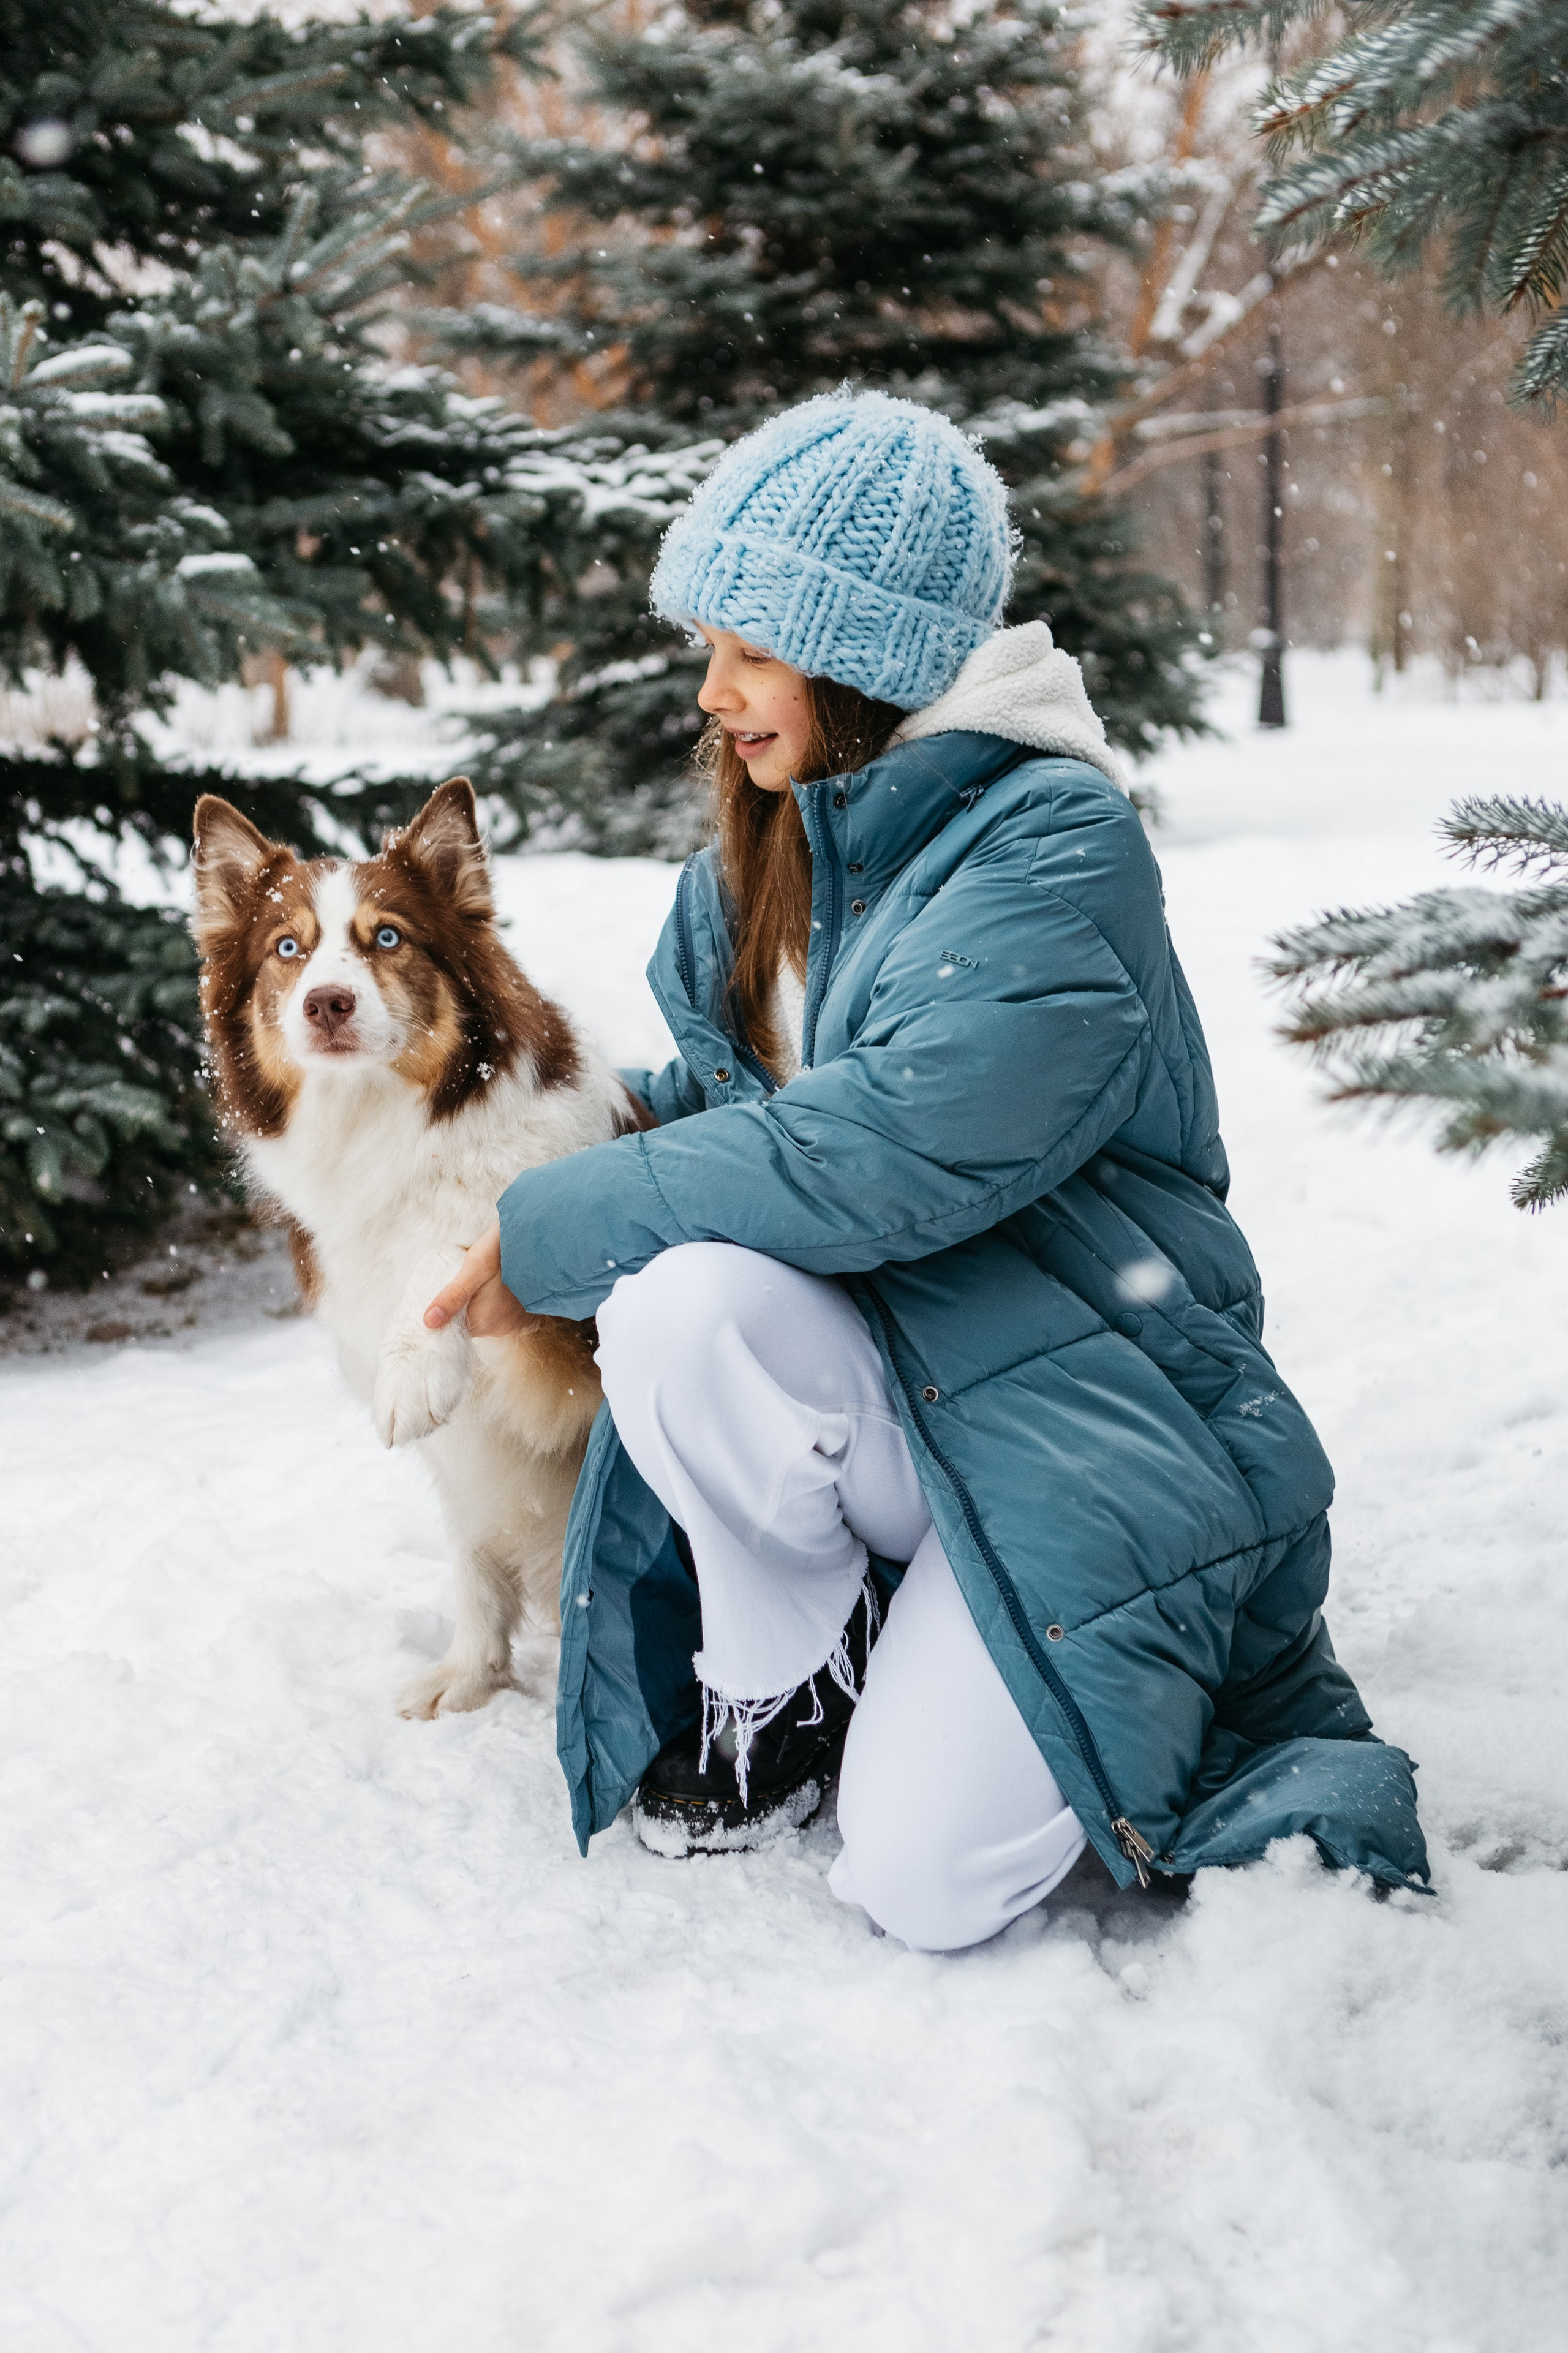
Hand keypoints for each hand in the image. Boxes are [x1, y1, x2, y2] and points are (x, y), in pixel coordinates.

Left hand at [423, 1216, 532, 1338]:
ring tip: (481, 1279)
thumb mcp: (475, 1266)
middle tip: (464, 1280)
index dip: (446, 1311)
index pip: (454, 1327)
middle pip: (470, 1321)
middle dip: (463, 1304)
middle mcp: (500, 1328)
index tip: (444, 1294)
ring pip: (484, 1317)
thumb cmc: (506, 1247)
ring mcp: (514, 1323)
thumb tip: (429, 1322)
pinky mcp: (523, 1316)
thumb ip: (454, 1295)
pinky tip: (496, 1284)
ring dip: (479, 1302)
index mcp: (484, 1321)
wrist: (542, 1236)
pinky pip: (500, 1313)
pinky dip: (494, 1301)